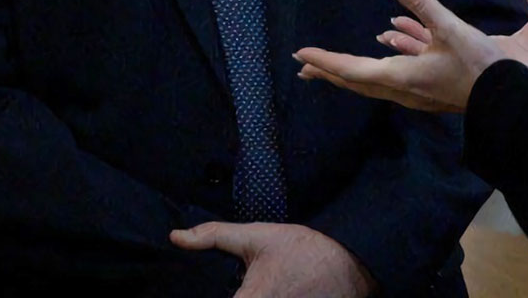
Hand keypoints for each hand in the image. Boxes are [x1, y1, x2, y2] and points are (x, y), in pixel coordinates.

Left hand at [169, 221, 373, 297]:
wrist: (351, 265)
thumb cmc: (304, 251)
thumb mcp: (258, 236)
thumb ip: (214, 236)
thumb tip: (176, 237)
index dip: (204, 297)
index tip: (198, 292)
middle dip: (234, 297)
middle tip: (237, 289)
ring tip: (254, 291)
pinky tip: (269, 296)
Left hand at [297, 0, 527, 111]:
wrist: (515, 100)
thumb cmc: (484, 68)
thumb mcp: (452, 29)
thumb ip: (422, 2)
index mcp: (403, 77)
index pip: (353, 69)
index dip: (326, 60)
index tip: (301, 54)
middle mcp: (405, 88)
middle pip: (357, 79)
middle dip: (330, 70)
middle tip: (303, 64)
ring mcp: (419, 90)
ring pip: (376, 76)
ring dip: (352, 67)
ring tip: (333, 60)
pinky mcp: (433, 85)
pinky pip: (400, 68)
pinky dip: (388, 54)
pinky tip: (390, 36)